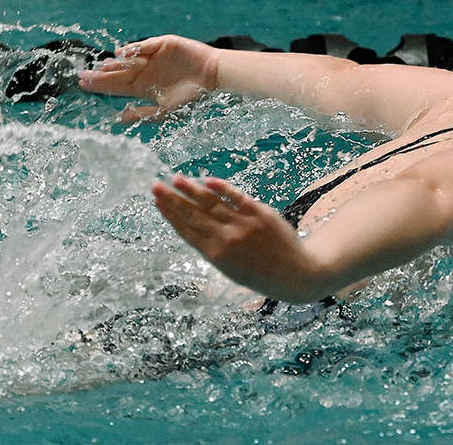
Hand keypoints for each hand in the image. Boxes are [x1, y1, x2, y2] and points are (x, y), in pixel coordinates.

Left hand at [78, 35, 219, 122]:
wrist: (213, 77)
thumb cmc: (192, 96)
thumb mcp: (166, 110)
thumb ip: (143, 114)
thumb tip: (119, 118)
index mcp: (143, 87)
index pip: (117, 87)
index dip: (100, 86)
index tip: (83, 85)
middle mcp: (145, 71)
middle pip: (118, 73)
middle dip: (100, 75)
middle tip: (81, 76)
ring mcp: (152, 57)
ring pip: (128, 59)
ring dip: (114, 64)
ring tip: (101, 68)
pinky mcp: (163, 44)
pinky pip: (144, 46)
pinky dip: (133, 49)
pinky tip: (121, 54)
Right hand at [151, 175, 330, 302]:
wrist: (296, 274)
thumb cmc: (261, 274)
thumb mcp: (232, 269)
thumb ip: (214, 248)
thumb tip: (196, 225)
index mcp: (216, 256)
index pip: (187, 231)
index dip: (170, 215)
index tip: (157, 202)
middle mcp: (227, 239)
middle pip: (194, 214)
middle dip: (173, 199)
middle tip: (156, 185)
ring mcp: (243, 224)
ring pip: (211, 203)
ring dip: (191, 189)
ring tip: (175, 179)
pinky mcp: (260, 213)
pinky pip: (237, 196)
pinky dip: (221, 187)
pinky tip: (207, 180)